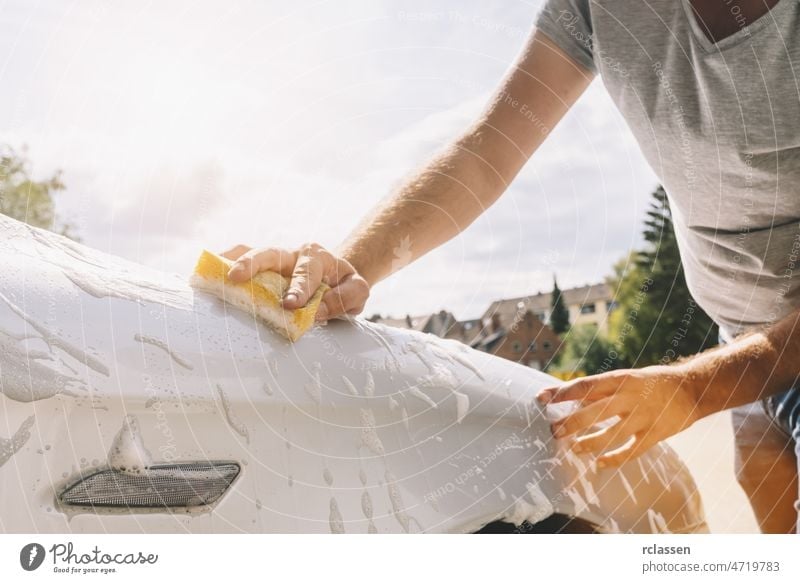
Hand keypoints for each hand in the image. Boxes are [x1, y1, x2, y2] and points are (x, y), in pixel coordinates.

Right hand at [221, 243, 369, 321]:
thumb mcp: (356, 292)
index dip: (299, 290)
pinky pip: (241, 256)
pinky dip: (225, 260)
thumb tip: (318, 311)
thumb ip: (346, 298)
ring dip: (232, 261)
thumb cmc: (344, 286)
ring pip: (252, 252)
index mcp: (318, 258)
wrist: (336, 275)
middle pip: (270, 253)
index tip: (290, 305)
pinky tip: (208, 270)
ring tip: (214, 270)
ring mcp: (275, 258)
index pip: (307, 274)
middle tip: (235, 277)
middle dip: (253, 264)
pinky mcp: (262, 265)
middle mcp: (293, 253)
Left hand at [536, 366, 700, 466]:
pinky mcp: (656, 434)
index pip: (583, 386)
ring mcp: (643, 416)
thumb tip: (572, 400)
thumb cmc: (651, 382)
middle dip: (571, 422)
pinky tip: (600, 464)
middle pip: (593, 411)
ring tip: (574, 449)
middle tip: (554, 431)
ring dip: (590, 443)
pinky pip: (631, 451)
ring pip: (611, 434)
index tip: (540, 397)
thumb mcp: (626, 378)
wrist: (693, 388)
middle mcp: (629, 397)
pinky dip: (614, 459)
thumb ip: (601, 390)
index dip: (560, 392)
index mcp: (619, 379)